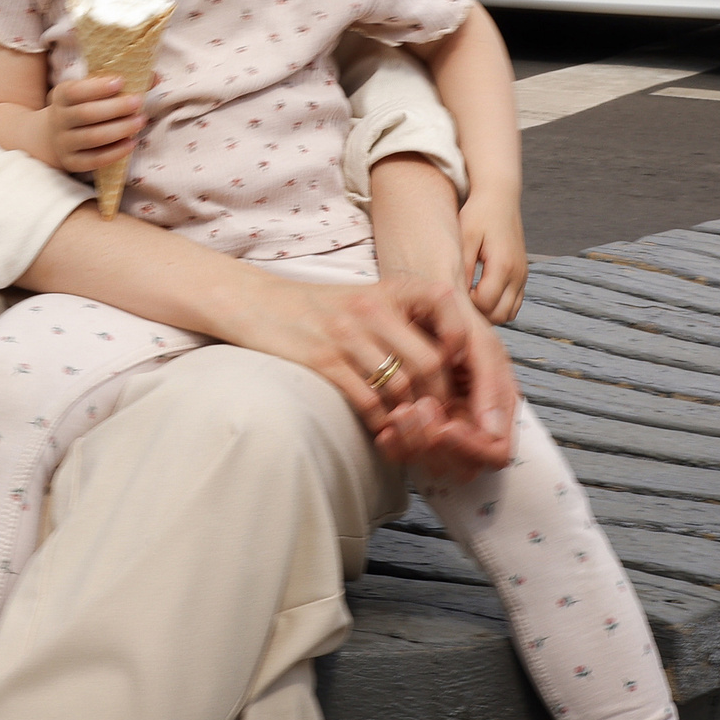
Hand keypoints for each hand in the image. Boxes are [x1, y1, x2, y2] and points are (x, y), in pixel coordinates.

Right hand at [45, 73, 143, 172]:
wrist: (56, 135)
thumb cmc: (83, 106)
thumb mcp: (90, 91)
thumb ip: (119, 83)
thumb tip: (154, 77)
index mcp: (61, 96)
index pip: (75, 91)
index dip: (97, 87)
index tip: (121, 81)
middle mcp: (59, 120)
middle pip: (86, 114)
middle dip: (115, 108)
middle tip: (138, 101)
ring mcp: (64, 143)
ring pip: (93, 138)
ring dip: (120, 129)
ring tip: (141, 121)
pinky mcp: (73, 162)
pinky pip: (95, 160)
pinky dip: (115, 152)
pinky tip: (132, 143)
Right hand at [226, 273, 487, 432]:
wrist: (256, 303)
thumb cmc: (319, 308)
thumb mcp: (365, 300)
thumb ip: (403, 321)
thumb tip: (446, 362)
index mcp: (389, 290)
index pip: (446, 305)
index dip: (462, 341)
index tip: (458, 368)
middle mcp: (372, 308)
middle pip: (429, 361)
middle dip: (439, 399)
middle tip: (440, 420)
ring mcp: (347, 334)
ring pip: (401, 386)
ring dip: (411, 416)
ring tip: (412, 429)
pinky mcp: (323, 359)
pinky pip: (368, 400)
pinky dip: (380, 422)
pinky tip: (380, 428)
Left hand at [374, 303, 516, 481]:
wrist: (420, 307)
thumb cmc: (455, 323)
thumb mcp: (479, 343)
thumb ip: (490, 384)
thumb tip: (491, 433)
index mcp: (497, 411)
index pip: (495, 453)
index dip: (471, 447)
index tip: (446, 426)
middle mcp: (474, 427)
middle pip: (464, 467)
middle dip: (438, 445)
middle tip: (415, 412)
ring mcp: (446, 431)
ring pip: (435, 464)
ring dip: (415, 443)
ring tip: (398, 413)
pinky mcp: (417, 431)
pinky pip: (408, 455)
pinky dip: (396, 447)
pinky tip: (385, 432)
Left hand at [459, 192, 528, 322]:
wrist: (500, 198)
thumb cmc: (479, 214)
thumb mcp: (465, 237)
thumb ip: (463, 268)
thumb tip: (457, 296)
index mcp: (503, 265)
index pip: (486, 304)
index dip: (467, 305)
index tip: (451, 295)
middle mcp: (518, 274)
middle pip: (500, 315)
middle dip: (478, 314)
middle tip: (458, 302)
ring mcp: (523, 276)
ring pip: (509, 313)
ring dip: (490, 313)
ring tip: (468, 299)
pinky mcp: (522, 275)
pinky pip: (513, 304)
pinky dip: (498, 306)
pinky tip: (480, 295)